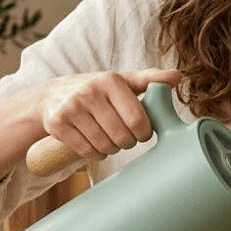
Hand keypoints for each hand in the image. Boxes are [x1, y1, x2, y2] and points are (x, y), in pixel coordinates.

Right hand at [40, 68, 182, 160]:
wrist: (53, 95)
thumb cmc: (98, 90)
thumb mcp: (123, 81)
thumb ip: (150, 79)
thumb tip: (178, 76)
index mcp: (110, 80)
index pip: (137, 120)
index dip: (144, 132)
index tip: (141, 131)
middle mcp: (89, 92)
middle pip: (122, 137)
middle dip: (128, 142)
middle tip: (125, 136)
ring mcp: (71, 108)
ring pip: (105, 146)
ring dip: (112, 149)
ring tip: (110, 138)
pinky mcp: (57, 124)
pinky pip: (87, 152)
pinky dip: (96, 154)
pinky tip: (95, 143)